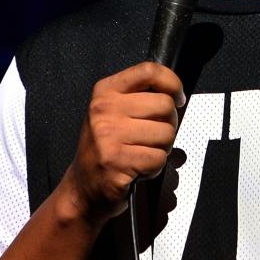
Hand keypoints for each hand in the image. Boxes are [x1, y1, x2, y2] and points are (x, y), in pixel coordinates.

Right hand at [62, 61, 184, 222]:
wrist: (83, 188)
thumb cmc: (105, 149)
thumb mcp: (114, 112)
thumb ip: (139, 97)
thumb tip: (175, 94)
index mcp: (105, 91)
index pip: (149, 71)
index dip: (172, 83)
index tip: (176, 99)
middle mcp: (104, 110)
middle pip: (165, 105)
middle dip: (168, 124)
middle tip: (152, 138)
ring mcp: (108, 136)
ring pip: (166, 133)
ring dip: (162, 148)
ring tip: (141, 154)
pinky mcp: (116, 162)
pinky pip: (158, 159)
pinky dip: (154, 168)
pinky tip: (137, 169)